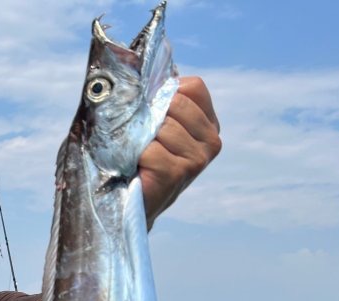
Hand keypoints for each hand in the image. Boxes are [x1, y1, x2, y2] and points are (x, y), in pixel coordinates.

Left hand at [139, 76, 221, 226]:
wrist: (128, 202)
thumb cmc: (134, 158)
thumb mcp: (149, 122)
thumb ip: (153, 96)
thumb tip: (134, 60)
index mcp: (207, 122)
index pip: (192, 86)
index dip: (162, 93)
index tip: (146, 111)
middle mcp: (210, 140)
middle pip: (175, 102)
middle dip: (147, 115)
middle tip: (136, 137)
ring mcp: (198, 158)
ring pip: (162, 125)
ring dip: (139, 137)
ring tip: (135, 155)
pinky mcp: (181, 172)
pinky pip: (152, 148)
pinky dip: (136, 155)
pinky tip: (136, 168)